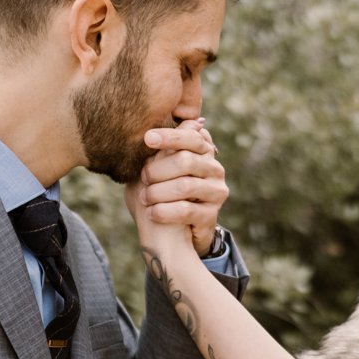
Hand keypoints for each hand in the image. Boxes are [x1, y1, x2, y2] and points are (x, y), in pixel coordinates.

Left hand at [124, 119, 226, 258]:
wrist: (171, 232)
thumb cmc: (160, 193)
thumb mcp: (157, 168)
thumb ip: (159, 150)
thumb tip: (153, 126)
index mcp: (203, 152)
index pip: (191, 137)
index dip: (170, 136)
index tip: (147, 138)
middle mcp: (214, 169)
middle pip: (185, 161)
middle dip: (157, 170)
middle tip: (142, 178)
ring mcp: (216, 192)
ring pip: (185, 186)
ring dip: (158, 192)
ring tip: (145, 198)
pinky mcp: (211, 215)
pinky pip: (185, 210)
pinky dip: (163, 211)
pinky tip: (152, 213)